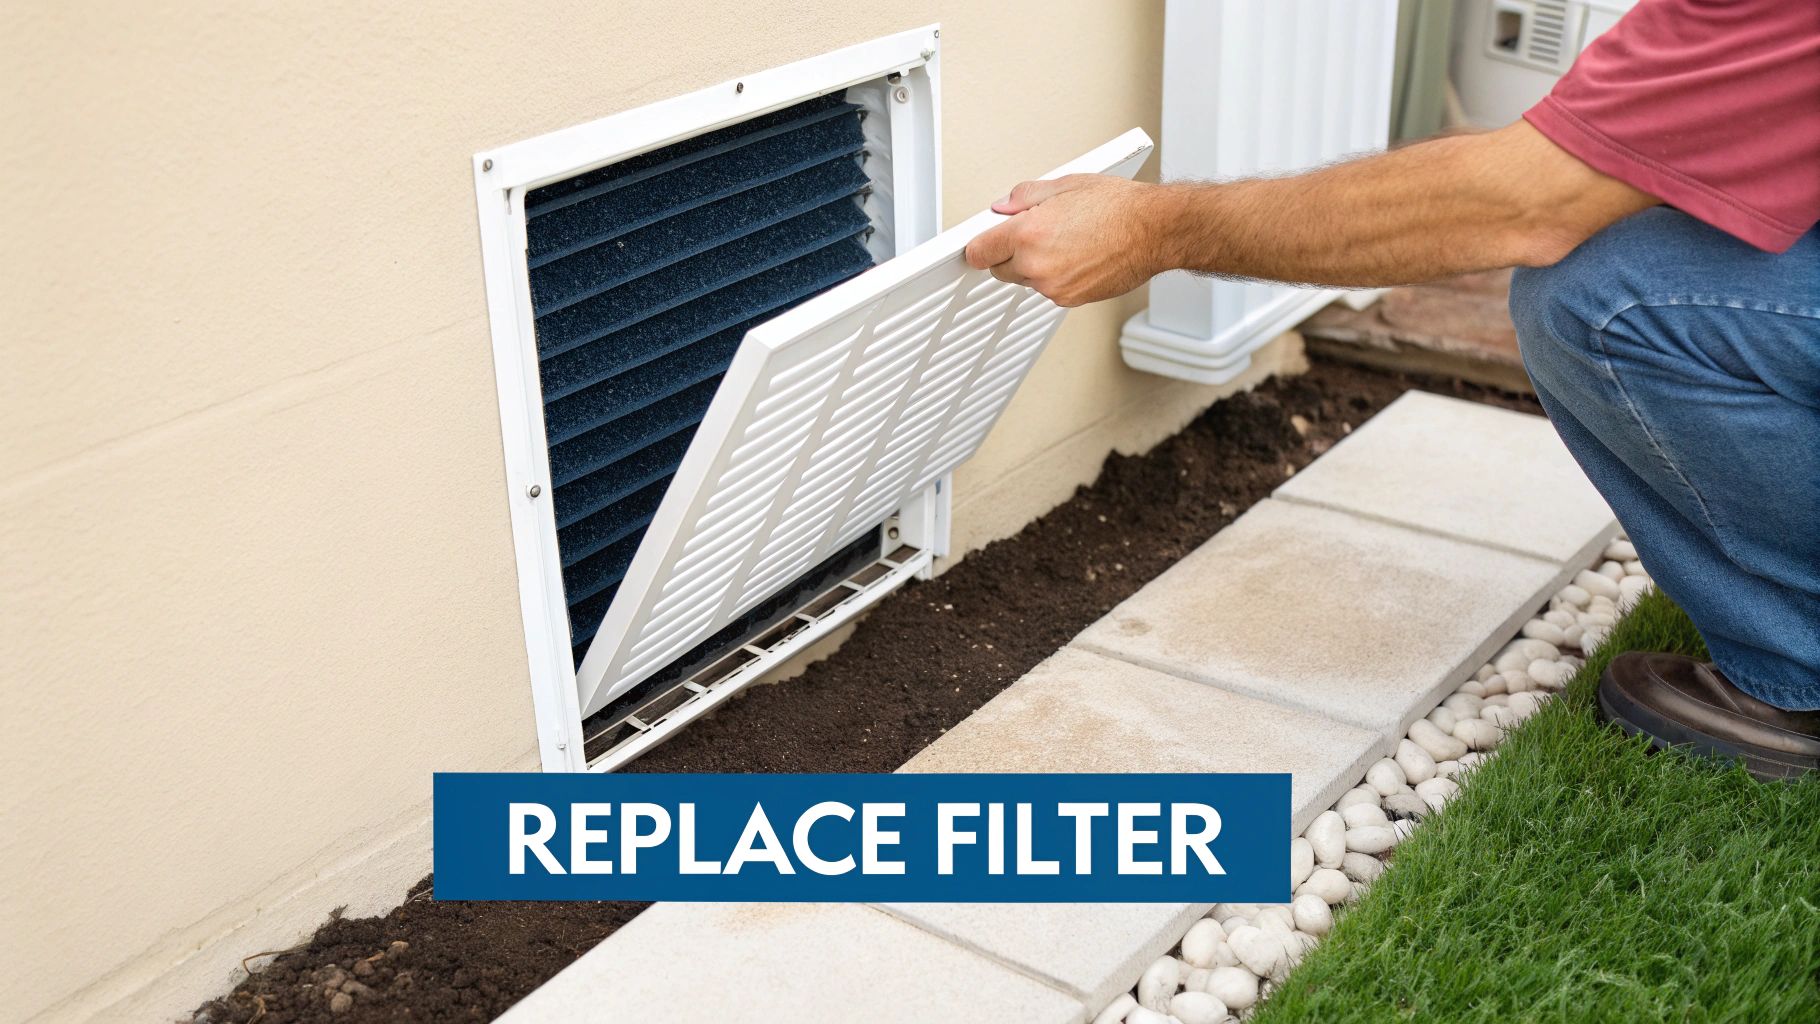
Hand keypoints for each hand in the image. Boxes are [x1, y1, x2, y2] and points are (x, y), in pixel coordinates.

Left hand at [963, 174, 1169, 306]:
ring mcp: (1053, 287)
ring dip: (1034, 266)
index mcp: (1028, 234)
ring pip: (1026, 280)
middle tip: (1032, 234)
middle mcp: (1037, 265)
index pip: (979, 251)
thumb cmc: (1119, 206)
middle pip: (999, 269)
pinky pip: (1049, 290)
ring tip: (1064, 241)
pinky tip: (1077, 256)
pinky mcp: (1070, 299)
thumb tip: (1003, 207)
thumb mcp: (1065, 185)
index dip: (980, 245)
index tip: (981, 243)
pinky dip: (1056, 277)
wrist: (1154, 231)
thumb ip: (1024, 197)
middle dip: (1009, 253)